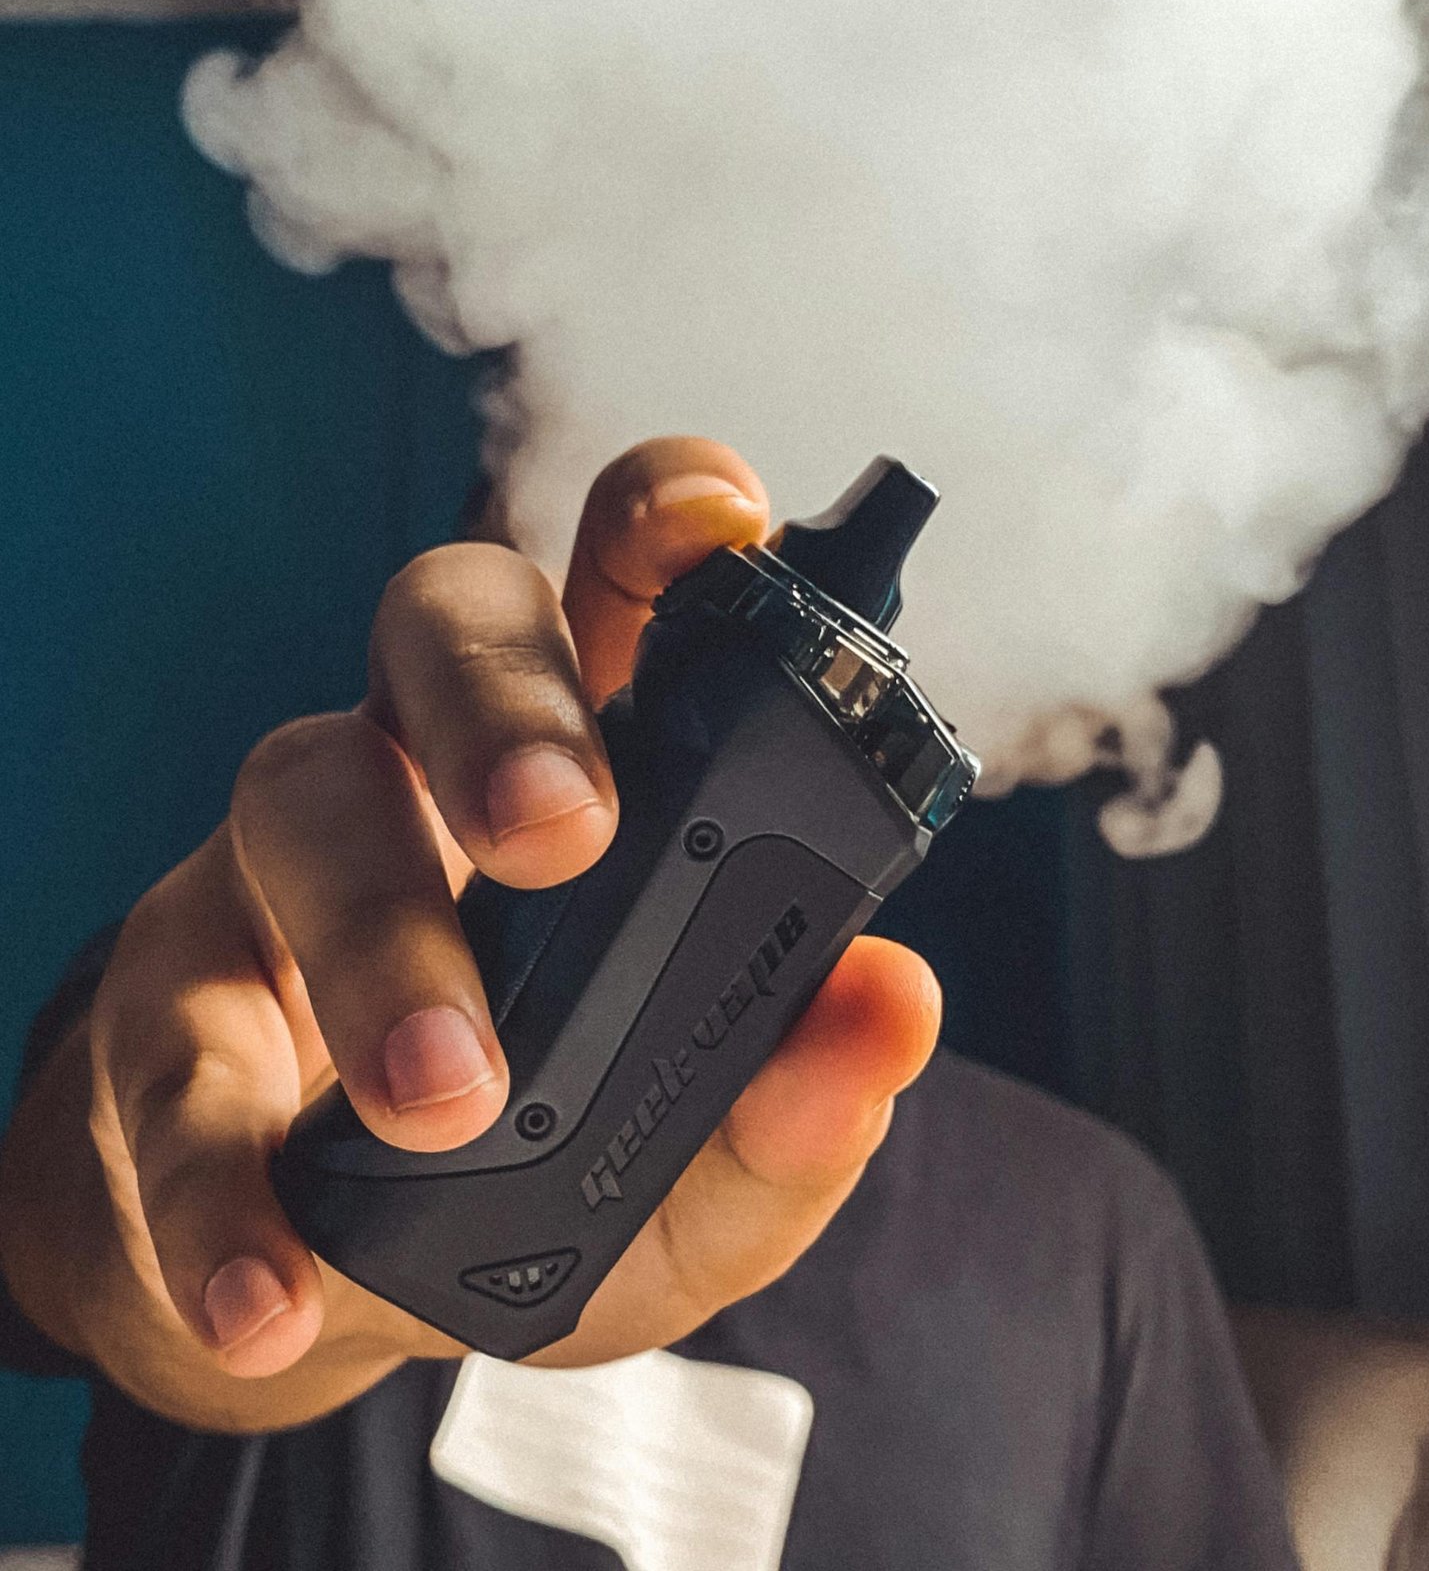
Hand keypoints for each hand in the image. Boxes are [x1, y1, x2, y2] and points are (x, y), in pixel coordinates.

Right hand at [71, 436, 940, 1408]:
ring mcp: (281, 865)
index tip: (722, 528)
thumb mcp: (684, 1174)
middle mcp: (426, 767)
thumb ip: (789, 1104)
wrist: (313, 1285)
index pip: (621, 579)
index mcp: (583, 763)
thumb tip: (889, 1006)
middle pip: (444, 623)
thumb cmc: (526, 1179)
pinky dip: (225, 1183)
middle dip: (507, 703)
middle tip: (564, 832)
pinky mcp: (162, 1004)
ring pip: (301, 797)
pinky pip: (167, 1055)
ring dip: (379, 941)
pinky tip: (277, 1286)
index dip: (668, 520)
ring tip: (449, 1093)